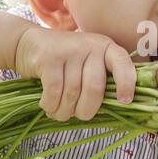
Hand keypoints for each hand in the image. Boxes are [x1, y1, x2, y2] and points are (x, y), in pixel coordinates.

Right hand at [13, 27, 136, 120]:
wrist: (30, 44)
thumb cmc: (66, 63)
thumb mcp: (88, 65)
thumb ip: (102, 81)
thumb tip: (113, 109)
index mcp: (106, 48)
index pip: (123, 63)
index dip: (126, 84)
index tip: (124, 102)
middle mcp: (90, 46)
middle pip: (94, 88)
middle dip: (86, 110)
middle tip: (79, 115)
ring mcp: (69, 51)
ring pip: (72, 93)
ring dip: (64, 111)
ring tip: (59, 112)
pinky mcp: (49, 58)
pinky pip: (54, 91)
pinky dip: (51, 105)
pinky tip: (48, 105)